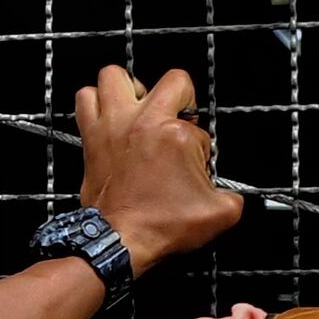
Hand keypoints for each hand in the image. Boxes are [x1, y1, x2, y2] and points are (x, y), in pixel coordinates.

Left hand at [72, 65, 246, 266]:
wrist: (119, 241)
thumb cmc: (160, 226)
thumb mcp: (219, 213)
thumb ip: (233, 195)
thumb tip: (230, 192)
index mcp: (176, 135)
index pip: (198, 125)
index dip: (200, 142)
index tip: (192, 159)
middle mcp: (143, 121)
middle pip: (171, 80)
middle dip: (180, 96)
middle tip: (176, 119)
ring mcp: (113, 126)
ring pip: (115, 77)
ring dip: (129, 88)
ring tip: (138, 107)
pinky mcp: (91, 137)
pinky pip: (84, 100)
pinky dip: (95, 102)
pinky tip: (109, 117)